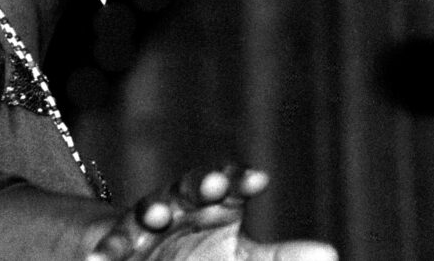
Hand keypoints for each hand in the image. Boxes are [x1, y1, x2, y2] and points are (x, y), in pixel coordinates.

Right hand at [86, 165, 336, 260]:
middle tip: (213, 186)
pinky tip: (101, 260)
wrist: (140, 255)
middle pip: (187, 188)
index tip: (259, 180)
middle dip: (199, 185)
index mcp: (211, 205)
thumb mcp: (239, 257)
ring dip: (151, 211)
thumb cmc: (199, 254)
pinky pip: (110, 247)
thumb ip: (280, 260)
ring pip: (145, 212)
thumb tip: (332, 255)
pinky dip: (106, 252)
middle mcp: (176, 206)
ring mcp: (142, 225)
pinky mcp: (115, 245)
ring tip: (156, 215)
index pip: (227, 186)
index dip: (239, 182)